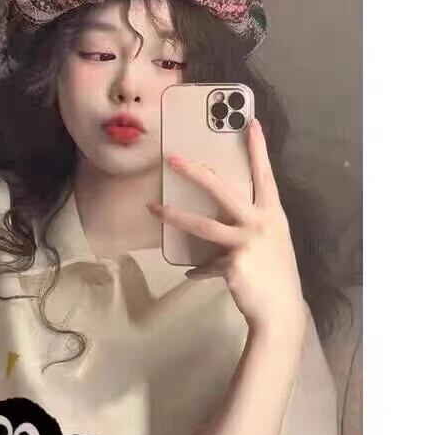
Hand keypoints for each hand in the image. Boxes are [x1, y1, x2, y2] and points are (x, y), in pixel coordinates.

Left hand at [147, 118, 305, 337]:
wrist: (280, 310)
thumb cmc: (276, 275)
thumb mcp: (270, 244)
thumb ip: (248, 229)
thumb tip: (222, 223)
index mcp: (272, 214)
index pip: (264, 175)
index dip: (258, 150)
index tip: (251, 123)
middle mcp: (260, 223)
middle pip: (221, 189)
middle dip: (193, 171)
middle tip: (171, 159)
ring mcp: (245, 243)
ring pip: (202, 224)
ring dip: (173, 215)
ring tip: (152, 207)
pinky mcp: (231, 264)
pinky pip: (207, 265)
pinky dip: (200, 270)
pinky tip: (191, 274)